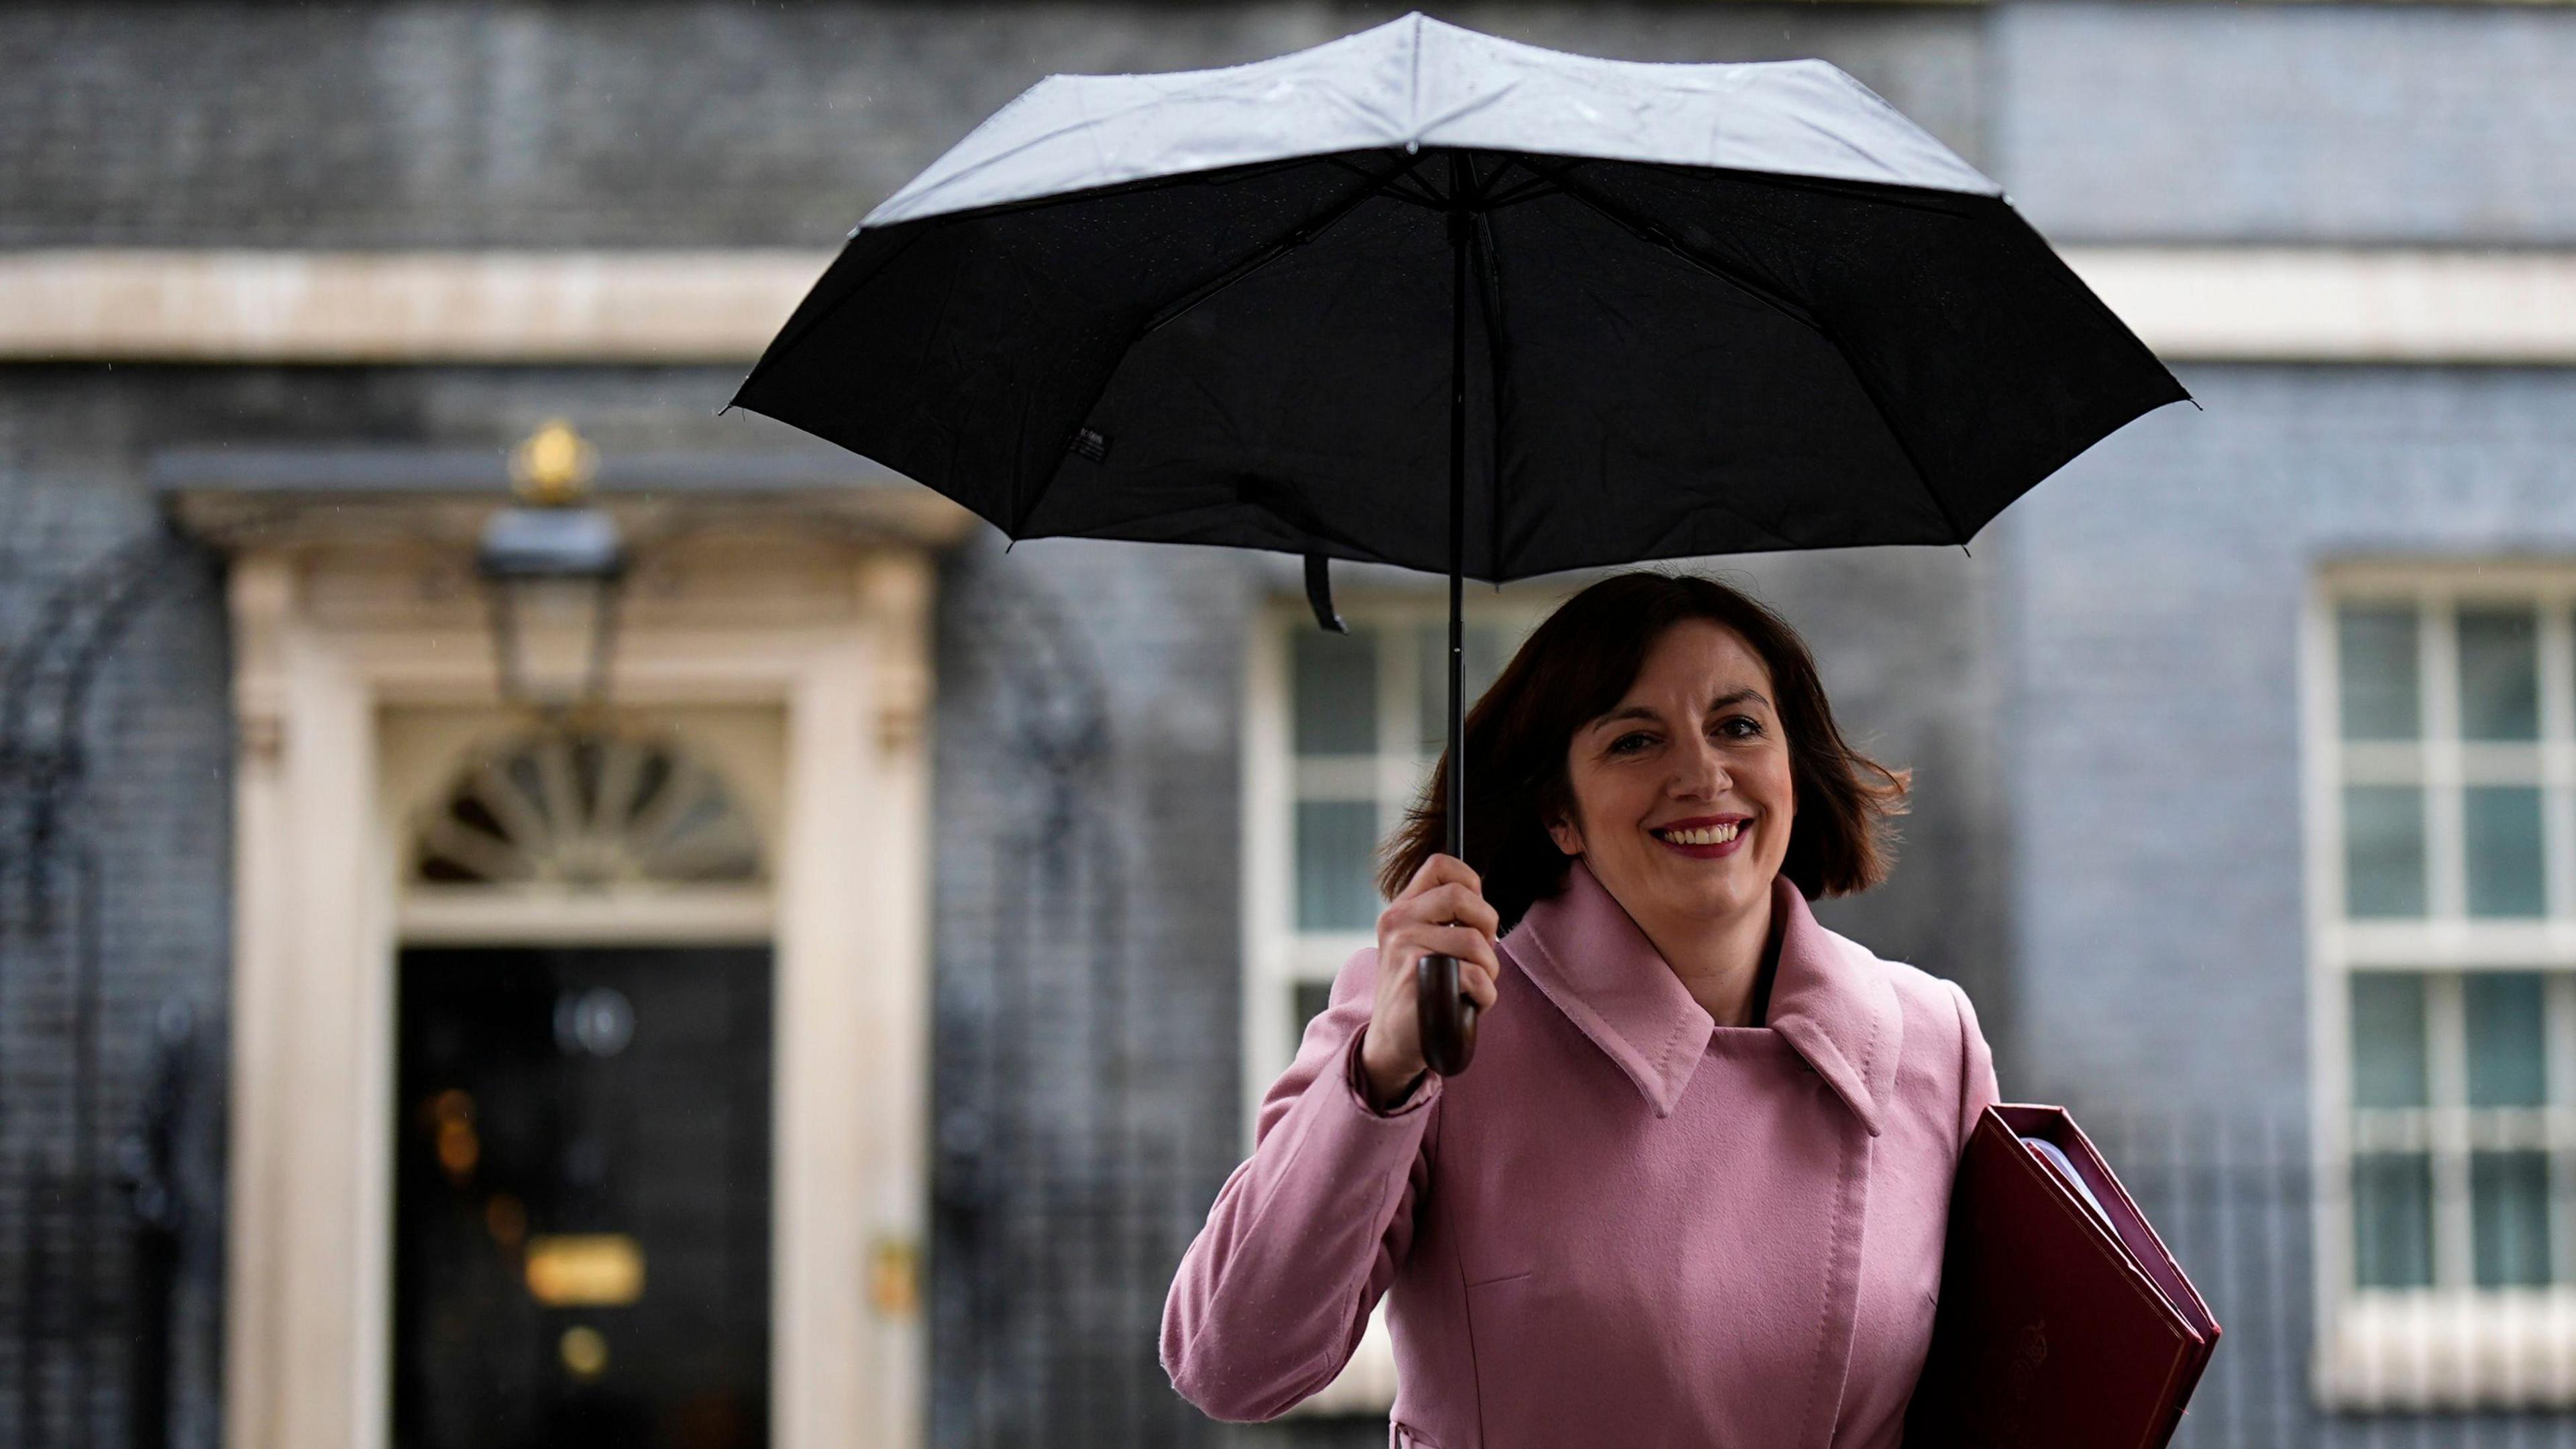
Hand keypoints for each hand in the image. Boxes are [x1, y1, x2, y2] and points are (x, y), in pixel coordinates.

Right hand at [1361, 853, 1500, 1108]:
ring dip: (1489, 970)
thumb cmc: (1418, 991)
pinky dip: (1484, 995)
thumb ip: (1443, 918)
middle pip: (1461, 897)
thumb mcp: (1420, 944)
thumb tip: (1482, 901)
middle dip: (1487, 925)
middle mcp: (1397, 924)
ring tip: (1475, 985)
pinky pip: (1473, 977)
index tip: (1476, 912)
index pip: (1440, 865)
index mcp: (1400, 910)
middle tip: (1483, 952)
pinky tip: (1469, 1005)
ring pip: (1474, 942)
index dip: (1471, 881)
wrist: (1391, 1042)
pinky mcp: (1416, 982)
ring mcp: (1404, 951)